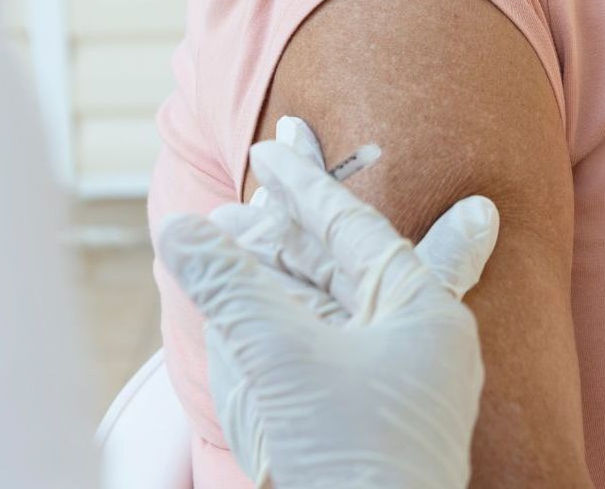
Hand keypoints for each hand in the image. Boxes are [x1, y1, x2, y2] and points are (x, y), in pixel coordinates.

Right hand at [159, 126, 497, 488]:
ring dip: (282, 269)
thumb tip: (179, 231)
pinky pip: (327, 344)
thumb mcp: (282, 361)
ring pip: (330, 302)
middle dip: (290, 225)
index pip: (354, 226)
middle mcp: (420, 335)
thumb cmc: (347, 460)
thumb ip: (231, 289)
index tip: (273, 146)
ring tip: (233, 231)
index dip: (306, 185)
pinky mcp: (368, 411)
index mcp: (425, 309)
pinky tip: (254, 290)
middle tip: (248, 182)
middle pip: (342, 260)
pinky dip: (290, 317)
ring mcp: (396, 376)